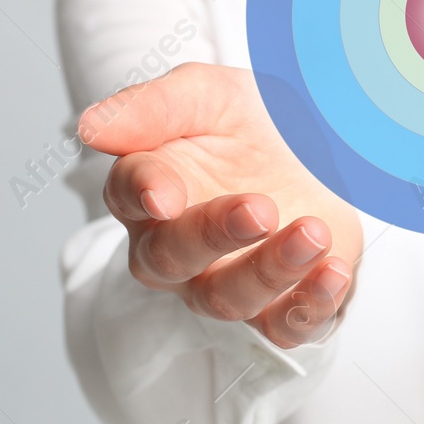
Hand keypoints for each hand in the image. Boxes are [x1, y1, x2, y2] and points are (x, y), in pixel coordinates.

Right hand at [79, 63, 362, 348]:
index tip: (164, 193)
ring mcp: (225, 281)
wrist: (323, 148)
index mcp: (150, 189)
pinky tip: (333, 272)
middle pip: (170, 257)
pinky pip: (283, 328)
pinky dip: (309, 307)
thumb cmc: (251, 123)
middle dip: (212, 235)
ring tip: (313, 233)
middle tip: (260, 208)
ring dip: (270, 270)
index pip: (127, 194)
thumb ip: (152, 107)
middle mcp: (176, 246)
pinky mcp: (278, 306)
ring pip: (226, 299)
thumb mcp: (208, 95)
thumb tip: (89, 128)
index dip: (143, 193)